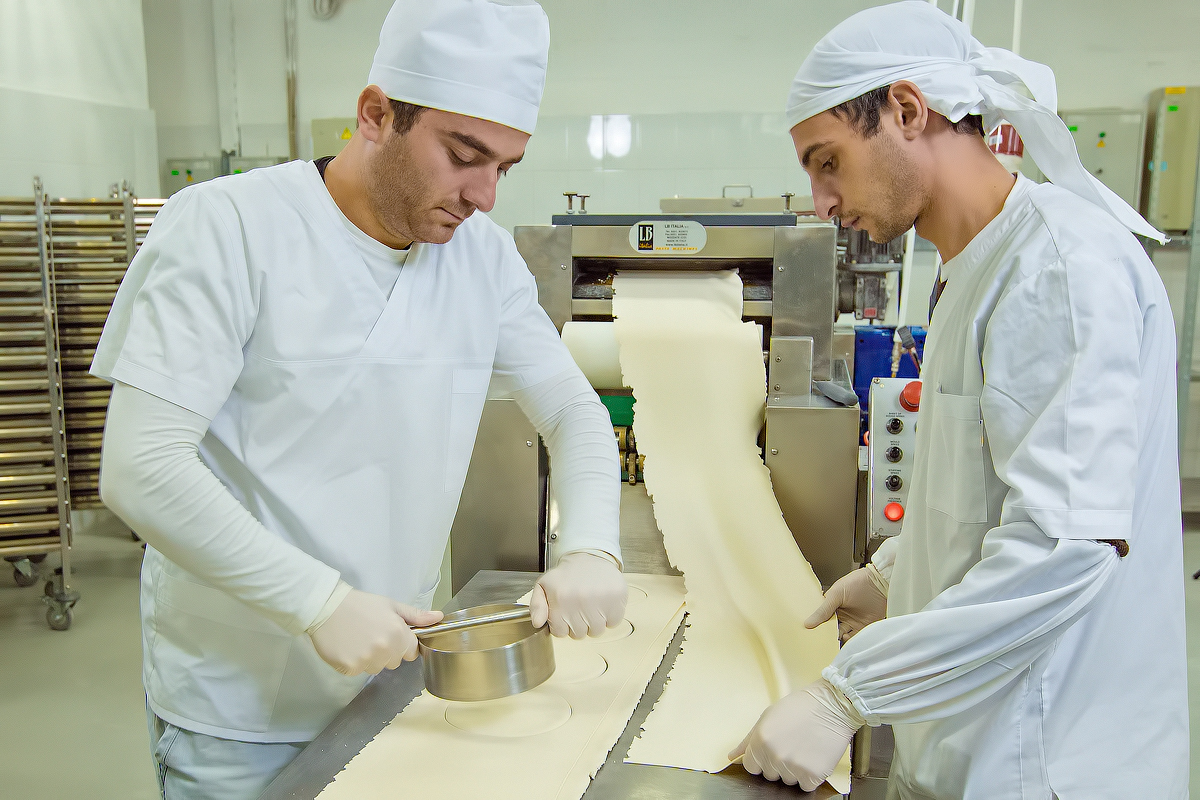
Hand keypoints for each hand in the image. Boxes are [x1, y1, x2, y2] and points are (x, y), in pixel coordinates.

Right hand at [309, 589, 442, 675]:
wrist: (326, 607)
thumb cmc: (361, 604)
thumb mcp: (391, 605)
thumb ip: (416, 616)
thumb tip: (439, 618)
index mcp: (398, 634)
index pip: (411, 652)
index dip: (403, 644)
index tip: (392, 636)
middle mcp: (385, 650)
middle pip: (394, 662)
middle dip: (387, 651)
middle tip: (373, 634)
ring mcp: (366, 661)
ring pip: (376, 668)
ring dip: (371, 658)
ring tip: (359, 639)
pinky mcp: (349, 668)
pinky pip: (359, 671)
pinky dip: (354, 662)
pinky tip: (348, 646)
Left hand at [529, 551, 626, 638]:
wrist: (590, 557)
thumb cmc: (567, 575)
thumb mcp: (544, 586)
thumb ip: (536, 606)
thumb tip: (537, 623)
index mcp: (560, 598)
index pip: (560, 633)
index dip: (563, 625)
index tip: (565, 613)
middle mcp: (580, 600)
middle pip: (579, 635)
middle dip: (578, 624)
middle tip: (579, 608)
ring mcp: (600, 600)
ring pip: (596, 631)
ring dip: (594, 622)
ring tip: (591, 606)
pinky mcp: (617, 598)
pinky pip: (613, 623)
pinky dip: (610, 617)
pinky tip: (603, 604)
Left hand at [729, 679, 862, 791]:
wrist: (832, 706)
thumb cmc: (800, 708)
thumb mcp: (768, 717)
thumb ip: (747, 740)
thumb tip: (731, 756)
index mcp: (760, 741)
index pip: (751, 766)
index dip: (761, 759)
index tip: (771, 750)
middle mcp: (774, 756)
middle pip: (769, 775)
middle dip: (777, 763)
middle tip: (791, 744)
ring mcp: (793, 767)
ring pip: (787, 781)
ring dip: (794, 770)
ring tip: (803, 748)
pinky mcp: (812, 775)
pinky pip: (805, 786)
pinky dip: (810, 776)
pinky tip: (813, 757)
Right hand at [804, 564, 886, 642]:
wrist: (880, 583)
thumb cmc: (857, 583)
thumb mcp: (836, 594)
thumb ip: (823, 610)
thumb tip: (808, 623)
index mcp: (832, 606)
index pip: (821, 620)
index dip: (816, 627)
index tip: (810, 635)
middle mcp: (841, 616)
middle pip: (830, 630)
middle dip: (826, 636)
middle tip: (821, 643)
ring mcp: (853, 622)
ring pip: (842, 635)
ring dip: (837, 640)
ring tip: (834, 640)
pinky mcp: (864, 628)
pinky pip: (855, 638)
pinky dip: (850, 641)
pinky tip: (846, 637)